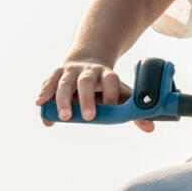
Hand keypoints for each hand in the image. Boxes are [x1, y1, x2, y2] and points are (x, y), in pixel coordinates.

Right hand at [36, 63, 154, 129]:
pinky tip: (40, 104)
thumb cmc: (104, 86)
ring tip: (61, 118)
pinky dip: (44, 93)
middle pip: (86, 82)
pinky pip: (49, 83)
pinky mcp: (56, 75)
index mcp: (106, 74)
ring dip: (62, 99)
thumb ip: (134, 111)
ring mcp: (70, 72)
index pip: (110, 79)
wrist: (86, 63)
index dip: (111, 92)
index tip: (111, 107)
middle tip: (88, 118)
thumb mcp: (120, 94)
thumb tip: (150, 128)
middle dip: (86, 99)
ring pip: (64, 83)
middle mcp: (87, 71)